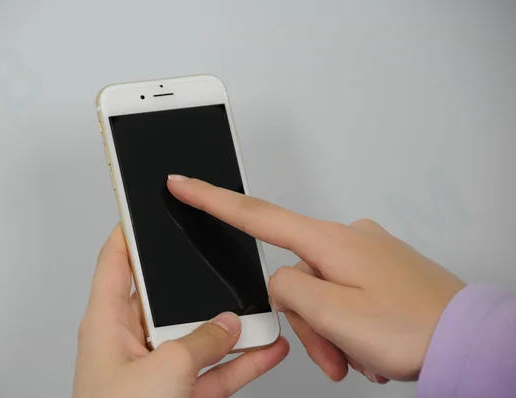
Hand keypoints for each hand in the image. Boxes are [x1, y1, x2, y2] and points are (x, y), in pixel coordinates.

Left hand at [73, 225, 288, 397]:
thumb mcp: (164, 371)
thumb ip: (200, 342)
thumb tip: (227, 325)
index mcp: (108, 322)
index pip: (116, 260)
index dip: (130, 231)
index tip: (146, 207)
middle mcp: (131, 340)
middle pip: (167, 297)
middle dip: (198, 283)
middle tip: (221, 260)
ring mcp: (157, 368)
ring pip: (198, 335)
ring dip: (229, 327)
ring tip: (259, 310)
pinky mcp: (178, 394)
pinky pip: (213, 370)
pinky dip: (239, 362)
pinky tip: (265, 350)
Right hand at [167, 176, 464, 382]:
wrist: (467, 339)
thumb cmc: (414, 327)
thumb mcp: (334, 314)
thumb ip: (288, 290)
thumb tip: (280, 281)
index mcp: (330, 241)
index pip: (255, 214)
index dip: (212, 199)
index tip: (184, 183)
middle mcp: (347, 238)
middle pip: (293, 278)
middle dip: (306, 323)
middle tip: (333, 356)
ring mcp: (364, 252)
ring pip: (319, 294)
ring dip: (330, 332)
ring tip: (356, 358)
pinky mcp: (378, 268)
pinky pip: (343, 296)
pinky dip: (347, 326)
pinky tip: (368, 345)